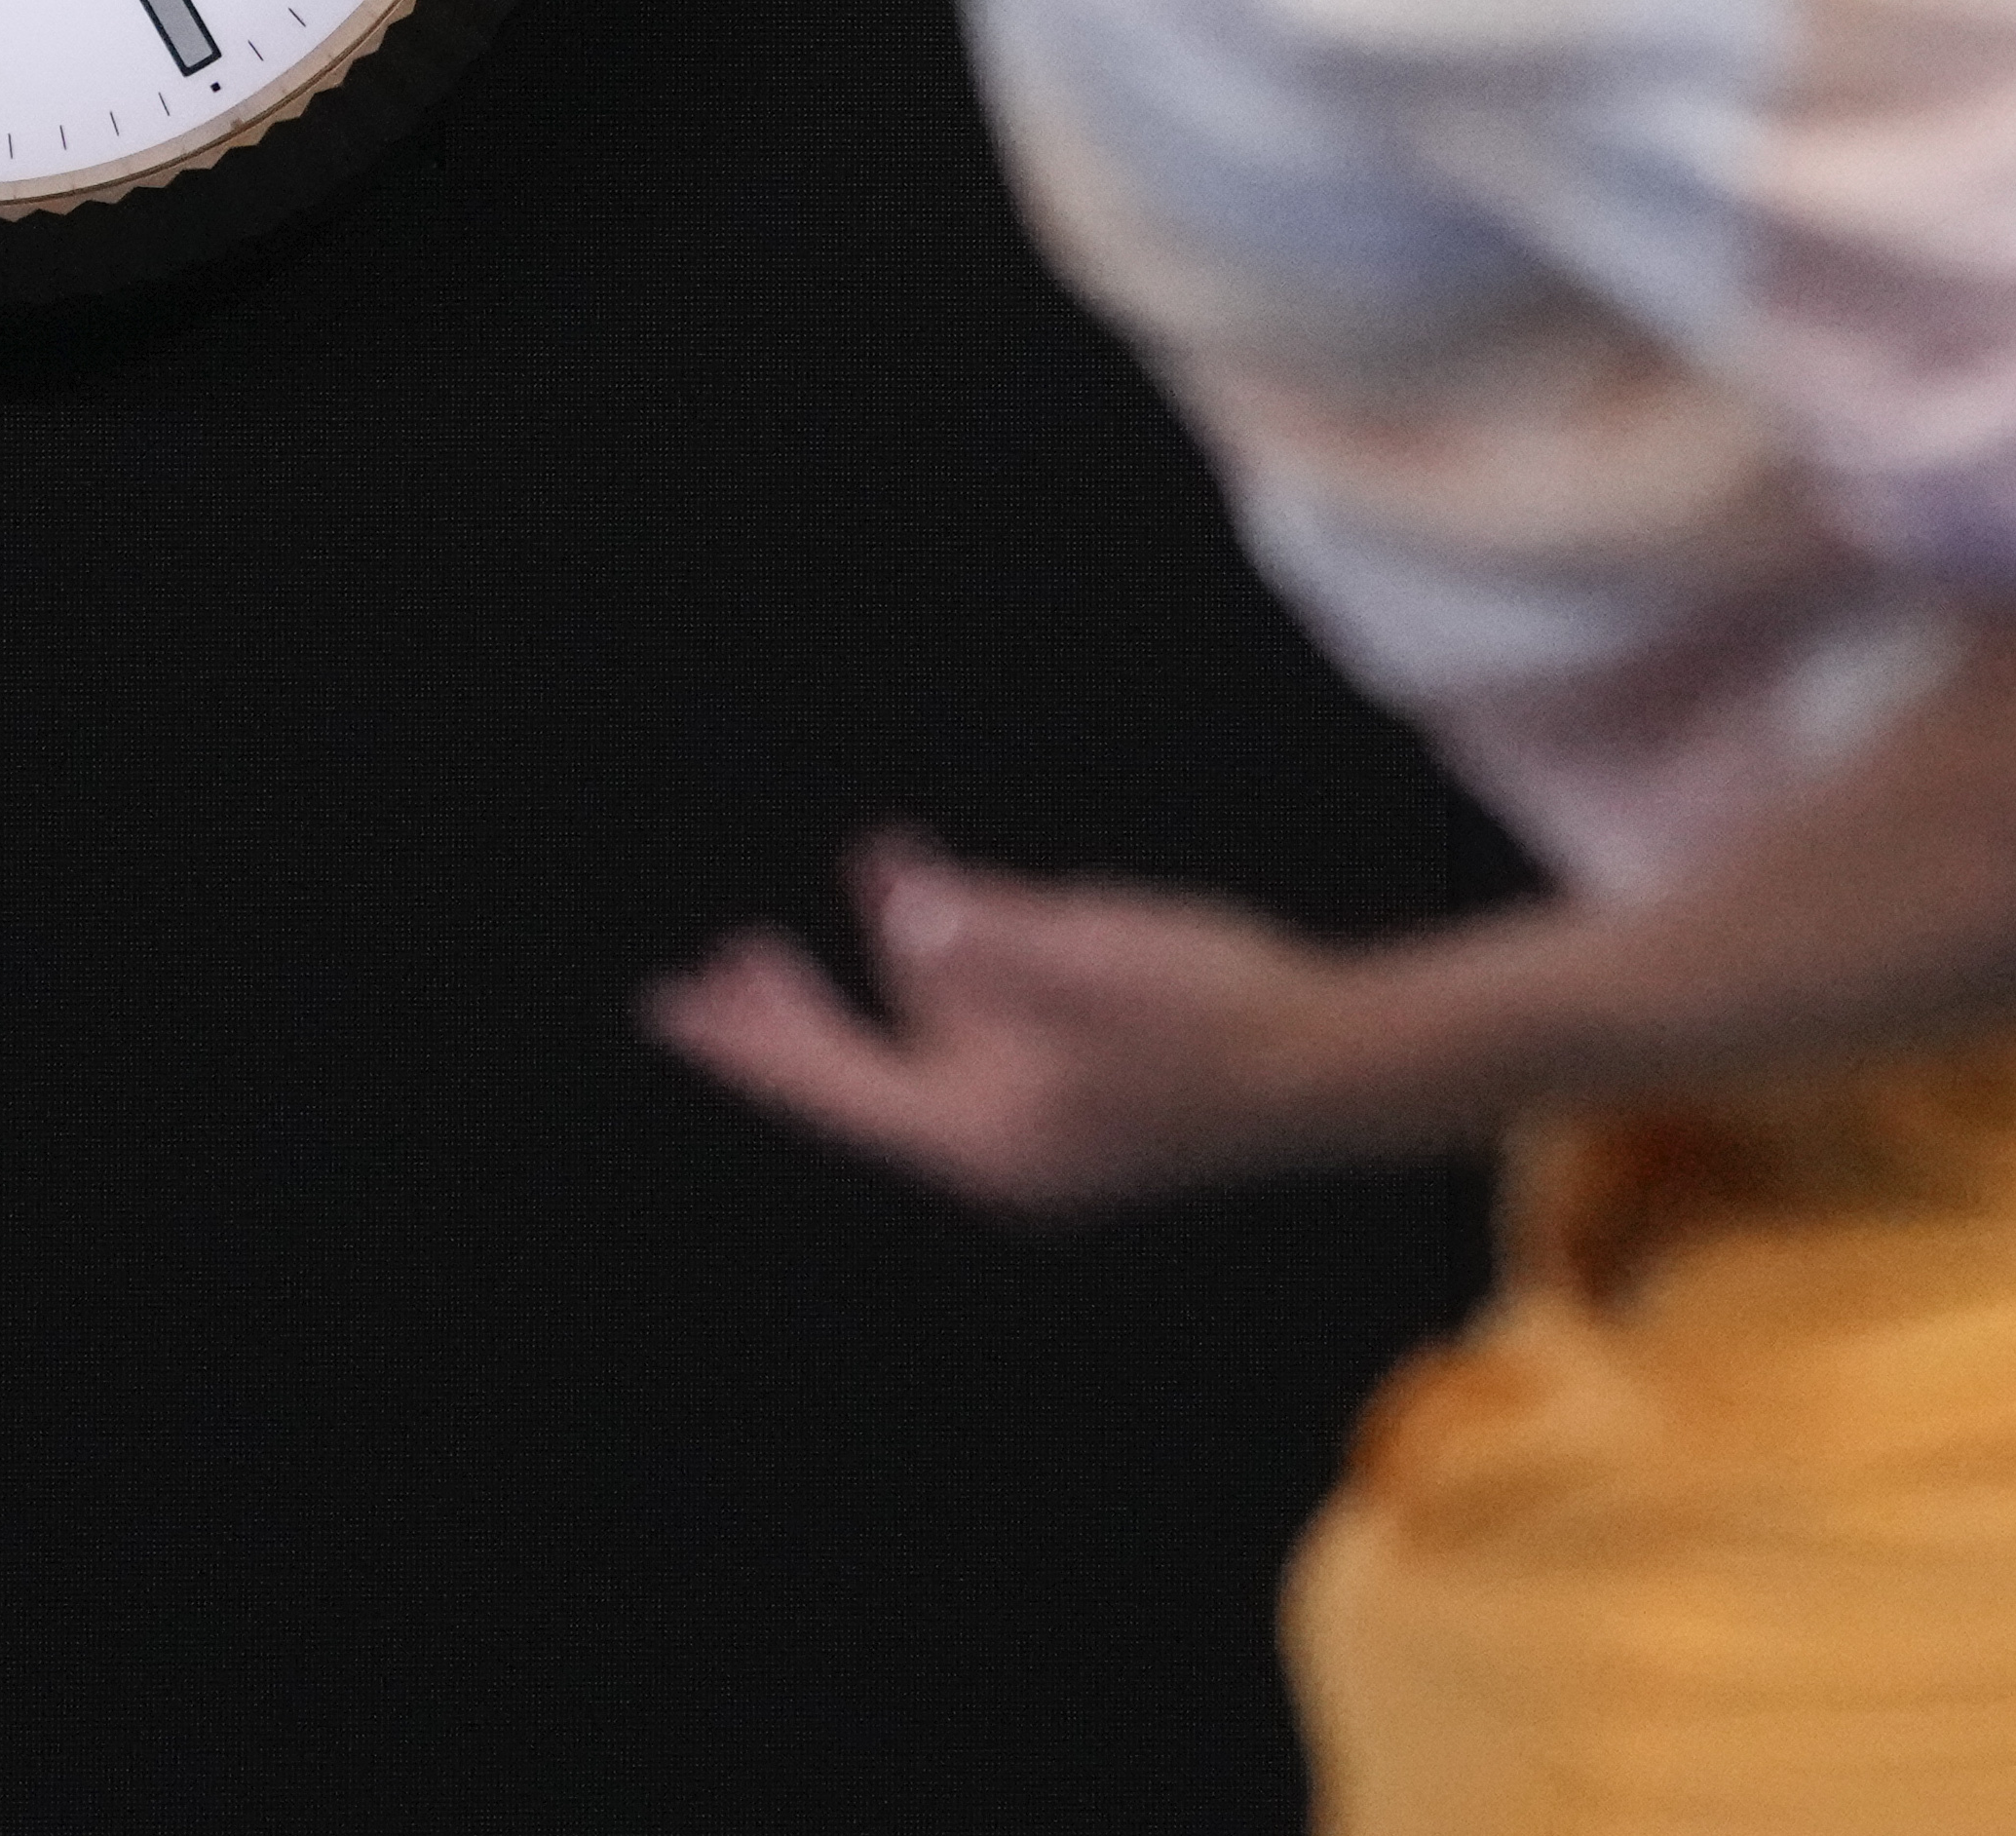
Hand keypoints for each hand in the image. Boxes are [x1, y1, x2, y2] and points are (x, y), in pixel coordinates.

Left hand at [643, 830, 1363, 1216]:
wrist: (1346, 1065)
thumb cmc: (1218, 1013)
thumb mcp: (1094, 961)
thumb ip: (992, 938)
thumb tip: (906, 918)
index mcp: (982, 1134)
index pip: (833, 1088)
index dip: (748, 1041)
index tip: (669, 1006)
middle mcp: (1000, 1145)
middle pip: (863, 1078)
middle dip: (790, 1016)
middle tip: (711, 969)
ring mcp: (1047, 1124)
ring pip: (931, 1040)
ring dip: (884, 967)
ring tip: (860, 870)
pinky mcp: (1090, 1092)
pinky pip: (989, 1026)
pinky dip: (954, 965)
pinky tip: (953, 901)